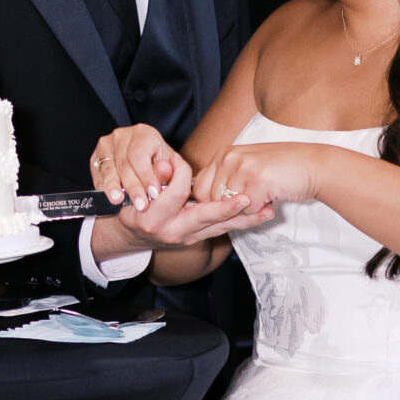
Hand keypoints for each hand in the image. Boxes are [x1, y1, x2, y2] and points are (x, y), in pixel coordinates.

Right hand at [89, 125, 264, 252]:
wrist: (131, 236)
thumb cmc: (133, 207)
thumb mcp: (136, 191)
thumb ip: (155, 176)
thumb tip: (169, 163)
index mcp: (155, 219)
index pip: (176, 192)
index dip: (179, 172)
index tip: (179, 160)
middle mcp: (174, 232)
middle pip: (205, 218)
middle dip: (227, 209)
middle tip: (247, 199)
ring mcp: (189, 238)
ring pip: (221, 228)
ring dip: (245, 219)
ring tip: (268, 211)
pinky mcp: (199, 239)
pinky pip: (223, 230)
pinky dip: (242, 222)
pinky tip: (261, 214)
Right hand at [90, 124, 183, 212]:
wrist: (140, 165)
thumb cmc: (157, 165)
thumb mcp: (167, 166)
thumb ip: (166, 171)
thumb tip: (165, 171)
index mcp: (143, 133)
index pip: (141, 154)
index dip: (146, 174)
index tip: (154, 193)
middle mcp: (122, 135)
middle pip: (125, 163)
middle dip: (133, 187)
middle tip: (142, 205)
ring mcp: (106, 145)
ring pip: (109, 170)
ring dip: (114, 187)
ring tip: (119, 201)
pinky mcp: (96, 157)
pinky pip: (99, 175)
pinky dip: (105, 188)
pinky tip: (111, 198)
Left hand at [191, 142, 321, 218]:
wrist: (314, 166)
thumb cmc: (282, 170)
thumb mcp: (247, 167)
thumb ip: (225, 180)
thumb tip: (202, 202)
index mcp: (223, 154)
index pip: (200, 189)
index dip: (213, 204)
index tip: (234, 202)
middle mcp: (229, 157)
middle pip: (211, 202)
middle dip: (229, 209)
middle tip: (252, 200)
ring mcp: (242, 168)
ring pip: (228, 208)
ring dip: (246, 209)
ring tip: (263, 196)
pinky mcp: (256, 181)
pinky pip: (247, 210)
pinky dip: (260, 210)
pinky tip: (272, 197)